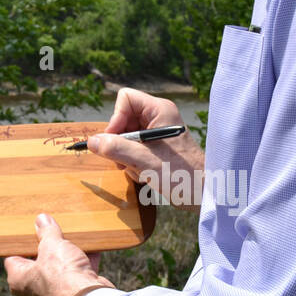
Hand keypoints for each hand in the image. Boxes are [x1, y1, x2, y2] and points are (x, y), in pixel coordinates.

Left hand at [5, 214, 111, 295]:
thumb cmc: (61, 275)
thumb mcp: (51, 245)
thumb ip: (47, 232)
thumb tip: (42, 219)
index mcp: (19, 279)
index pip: (13, 258)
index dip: (21, 244)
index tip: (28, 231)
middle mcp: (34, 290)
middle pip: (39, 262)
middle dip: (48, 246)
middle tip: (51, 230)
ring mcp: (55, 293)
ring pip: (60, 269)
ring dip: (68, 254)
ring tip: (73, 235)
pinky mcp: (75, 295)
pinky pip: (78, 274)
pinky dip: (85, 261)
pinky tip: (92, 246)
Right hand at [90, 87, 204, 211]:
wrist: (205, 195)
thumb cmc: (182, 175)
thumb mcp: (144, 161)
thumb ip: (116, 149)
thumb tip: (91, 141)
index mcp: (159, 110)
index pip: (125, 100)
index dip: (116, 119)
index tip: (114, 141)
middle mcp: (158, 117)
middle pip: (122, 120)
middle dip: (119, 143)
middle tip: (125, 161)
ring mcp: (157, 133)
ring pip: (125, 137)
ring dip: (126, 157)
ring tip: (140, 170)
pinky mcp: (157, 148)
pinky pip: (133, 149)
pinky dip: (133, 163)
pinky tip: (145, 174)